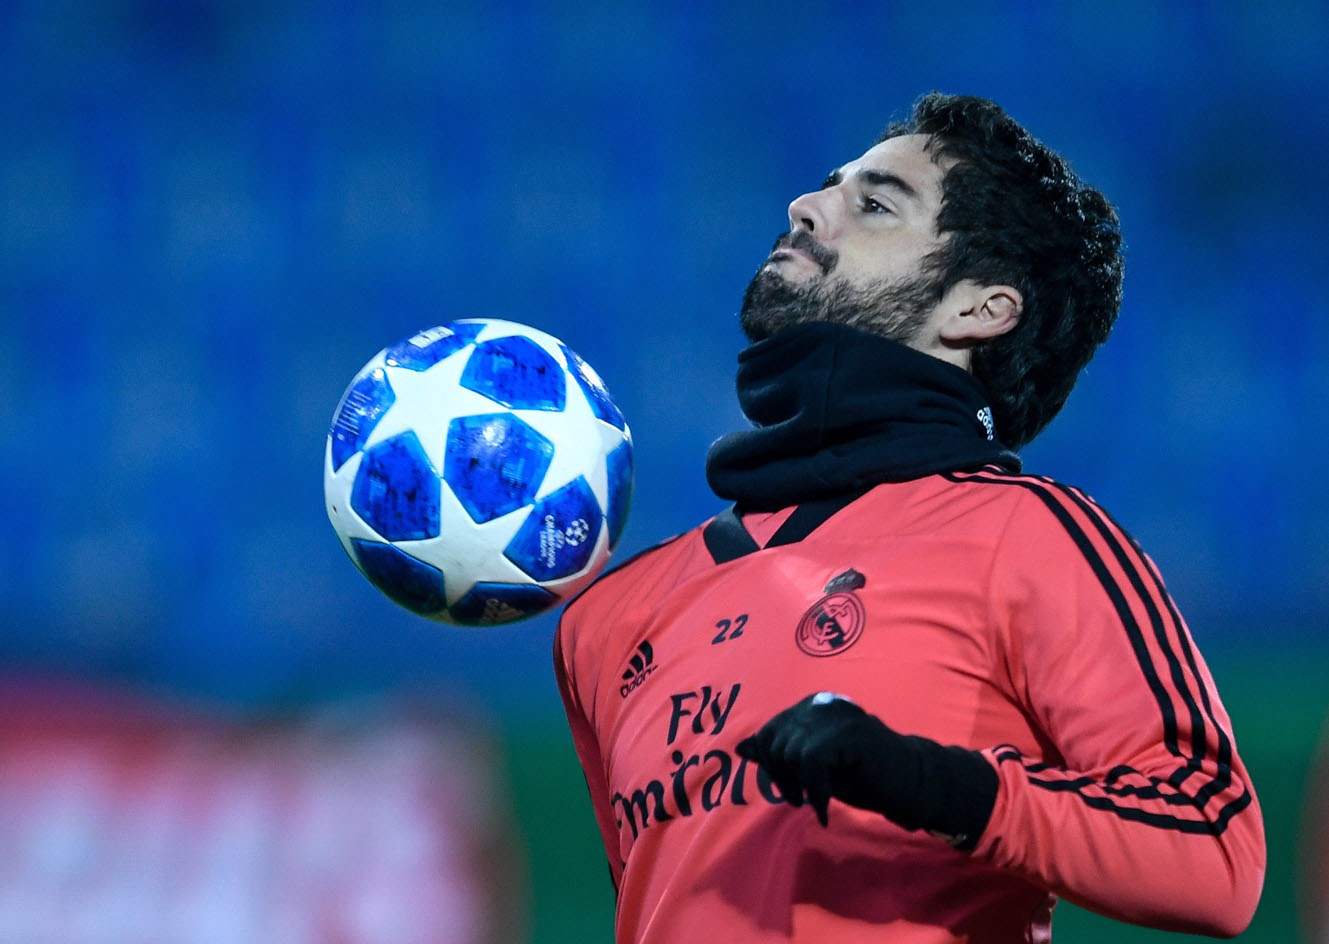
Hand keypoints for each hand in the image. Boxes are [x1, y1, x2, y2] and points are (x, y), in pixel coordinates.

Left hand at [736, 692, 899, 826]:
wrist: (912, 783)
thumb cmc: (864, 775)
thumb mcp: (813, 766)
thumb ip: (780, 754)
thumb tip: (741, 747)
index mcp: (812, 706)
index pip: (770, 731)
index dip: (773, 765)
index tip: (790, 789)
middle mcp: (821, 704)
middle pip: (775, 740)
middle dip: (781, 776)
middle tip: (799, 799)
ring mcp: (836, 715)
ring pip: (790, 752)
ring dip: (798, 786)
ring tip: (816, 801)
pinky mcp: (847, 733)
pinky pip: (811, 764)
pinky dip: (815, 792)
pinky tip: (824, 809)